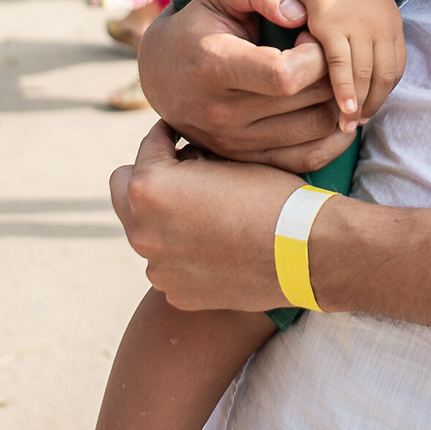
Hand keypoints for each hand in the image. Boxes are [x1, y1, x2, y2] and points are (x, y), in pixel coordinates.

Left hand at [111, 122, 294, 310]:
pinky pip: (168, 263)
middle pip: (123, 190)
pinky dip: (184, 253)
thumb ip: (190, 156)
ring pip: (146, 230)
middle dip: (149, 177)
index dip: (169, 136)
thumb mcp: (226, 158)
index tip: (182, 135)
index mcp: (149, 189)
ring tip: (207, 212)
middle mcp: (142, 231)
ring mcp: (157, 267)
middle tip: (182, 172)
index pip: (147, 146)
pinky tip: (218, 245)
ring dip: (166, 219)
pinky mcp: (176, 293)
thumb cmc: (272, 195)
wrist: (307, 252)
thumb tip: (178, 156)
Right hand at [137, 0, 349, 171]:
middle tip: (323, 52)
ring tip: (322, 76)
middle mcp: (221, 112)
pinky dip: (333, 138)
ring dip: (335, 100)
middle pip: (308, 101)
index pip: (285, 75)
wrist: (159, 73)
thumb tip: (299, 14)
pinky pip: (308, 160)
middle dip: (331, 71)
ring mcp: (233, 142)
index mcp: (213, 65)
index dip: (315, 53)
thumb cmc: (198, 24)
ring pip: (317, 128)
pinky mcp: (245, 159)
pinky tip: (332, 108)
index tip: (309, 35)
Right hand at [291, 0, 405, 130]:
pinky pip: (341, 66)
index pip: (396, 68)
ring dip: (359, 104)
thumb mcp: (369, 8)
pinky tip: (341, 108)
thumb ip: (372, 34)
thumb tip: (368, 66)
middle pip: (384, 77)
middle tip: (359, 124)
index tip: (371, 107)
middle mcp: (382, 27)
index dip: (384, 93)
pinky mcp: (333, 27)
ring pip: (364, 76)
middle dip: (373, 104)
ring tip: (348, 124)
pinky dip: (343, 90)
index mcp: (392, 23)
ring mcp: (359, 27)